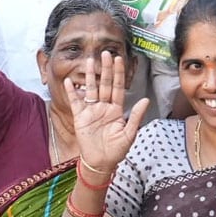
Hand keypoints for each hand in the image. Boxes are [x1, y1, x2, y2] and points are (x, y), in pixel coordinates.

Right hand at [64, 52, 149, 175]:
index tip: (119, 59)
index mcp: (117, 110)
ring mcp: (91, 111)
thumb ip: (135, 116)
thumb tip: (145, 100)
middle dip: (105, 69)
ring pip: (90, 89)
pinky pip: (75, 102)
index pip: (118, 87)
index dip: (118, 73)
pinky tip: (69, 82)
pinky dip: (72, 92)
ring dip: (90, 75)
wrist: (100, 163)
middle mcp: (104, 107)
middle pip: (104, 84)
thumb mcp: (129, 134)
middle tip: (105, 53)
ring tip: (89, 61)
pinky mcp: (80, 117)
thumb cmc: (116, 150)